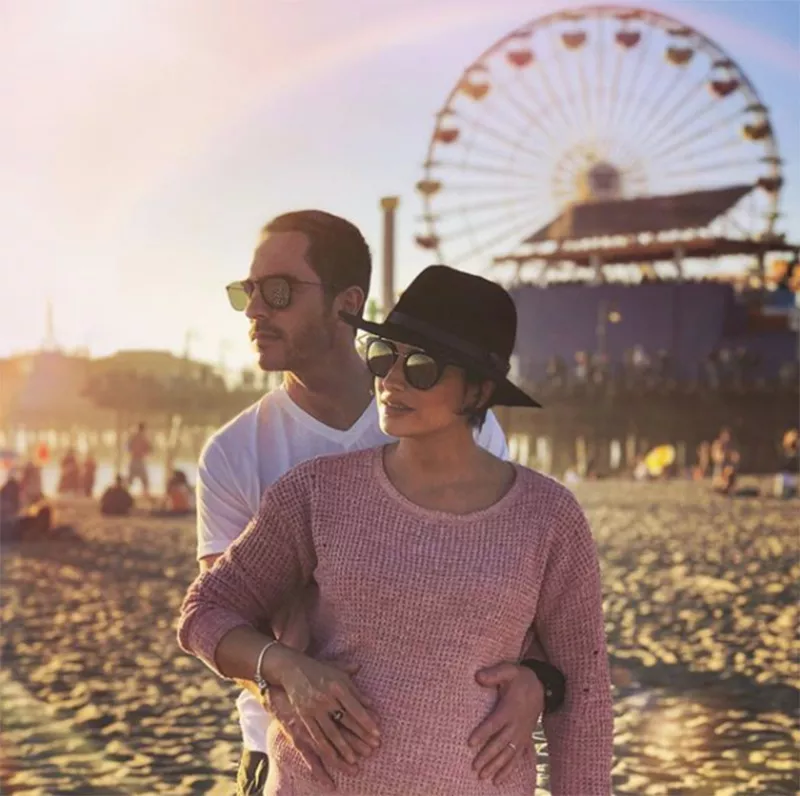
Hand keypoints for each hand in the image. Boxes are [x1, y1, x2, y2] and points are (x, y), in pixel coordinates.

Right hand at [268, 647, 380, 773]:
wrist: (292, 669)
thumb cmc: (320, 670)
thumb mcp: (339, 674)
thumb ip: (355, 689)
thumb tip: (371, 703)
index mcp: (337, 685)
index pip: (355, 707)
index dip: (367, 721)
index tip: (377, 733)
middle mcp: (326, 697)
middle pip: (345, 721)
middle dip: (359, 737)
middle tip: (371, 750)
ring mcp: (313, 708)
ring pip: (330, 732)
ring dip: (343, 748)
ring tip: (354, 761)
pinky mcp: (302, 716)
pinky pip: (315, 735)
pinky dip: (325, 748)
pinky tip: (333, 758)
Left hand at [468, 661, 544, 784]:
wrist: (541, 687)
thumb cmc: (519, 678)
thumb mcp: (508, 670)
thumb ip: (493, 673)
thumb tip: (478, 676)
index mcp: (509, 708)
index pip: (494, 723)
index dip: (483, 733)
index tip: (470, 743)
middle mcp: (516, 724)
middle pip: (500, 743)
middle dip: (488, 756)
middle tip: (475, 767)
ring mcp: (522, 733)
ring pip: (509, 753)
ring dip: (496, 766)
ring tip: (484, 777)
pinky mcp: (525, 738)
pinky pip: (518, 757)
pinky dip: (509, 769)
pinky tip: (499, 780)